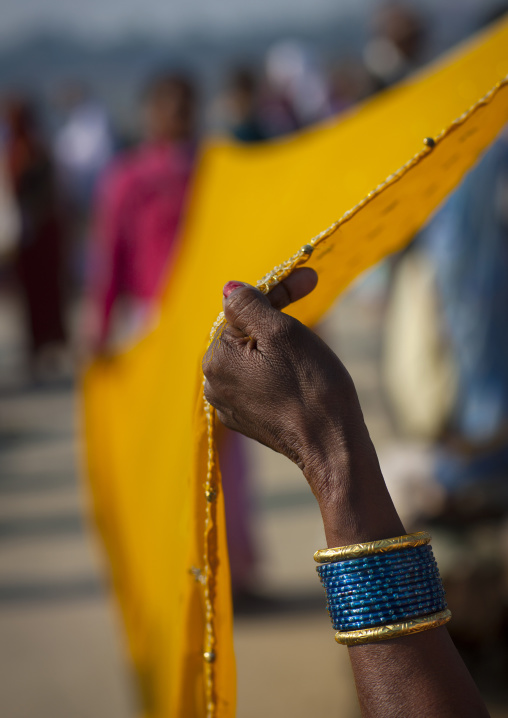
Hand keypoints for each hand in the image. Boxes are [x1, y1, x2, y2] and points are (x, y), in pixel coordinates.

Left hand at [202, 270, 392, 538]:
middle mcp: (214, 384)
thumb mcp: (282, 333)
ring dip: (279, 343)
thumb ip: (250, 305)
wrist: (332, 446)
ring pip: (254, 356)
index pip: (242, 311)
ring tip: (309, 344)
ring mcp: (230, 405)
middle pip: (246, 333)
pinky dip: (279, 369)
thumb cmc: (311, 386)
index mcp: (216, 360)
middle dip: (277, 316)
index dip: (277, 292)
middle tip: (311, 298)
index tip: (308, 279)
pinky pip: (260, 380)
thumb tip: (229, 288)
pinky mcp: (249, 420)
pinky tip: (302, 372)